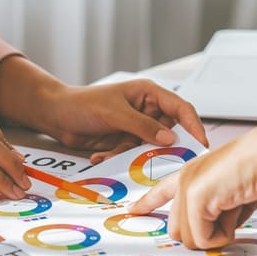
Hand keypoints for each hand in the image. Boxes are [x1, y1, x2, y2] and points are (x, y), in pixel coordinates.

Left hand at [41, 79, 208, 163]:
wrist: (56, 115)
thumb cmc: (83, 104)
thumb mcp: (115, 113)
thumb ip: (143, 126)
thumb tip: (169, 138)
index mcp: (149, 94)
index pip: (181, 108)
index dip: (193, 126)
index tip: (200, 143)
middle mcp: (147, 110)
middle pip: (169, 132)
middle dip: (162, 148)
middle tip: (161, 161)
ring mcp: (136, 127)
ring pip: (149, 148)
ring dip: (133, 155)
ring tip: (113, 152)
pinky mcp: (125, 141)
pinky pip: (132, 155)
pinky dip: (118, 158)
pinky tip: (101, 153)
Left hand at [128, 118, 256, 248]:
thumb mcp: (237, 191)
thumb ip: (222, 210)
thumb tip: (220, 233)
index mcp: (195, 172)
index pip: (162, 189)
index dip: (148, 202)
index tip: (133, 210)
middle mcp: (187, 177)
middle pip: (178, 230)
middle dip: (205, 234)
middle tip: (230, 217)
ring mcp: (188, 186)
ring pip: (190, 239)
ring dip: (219, 234)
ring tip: (237, 207)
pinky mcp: (196, 197)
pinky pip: (203, 238)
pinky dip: (224, 235)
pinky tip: (237, 210)